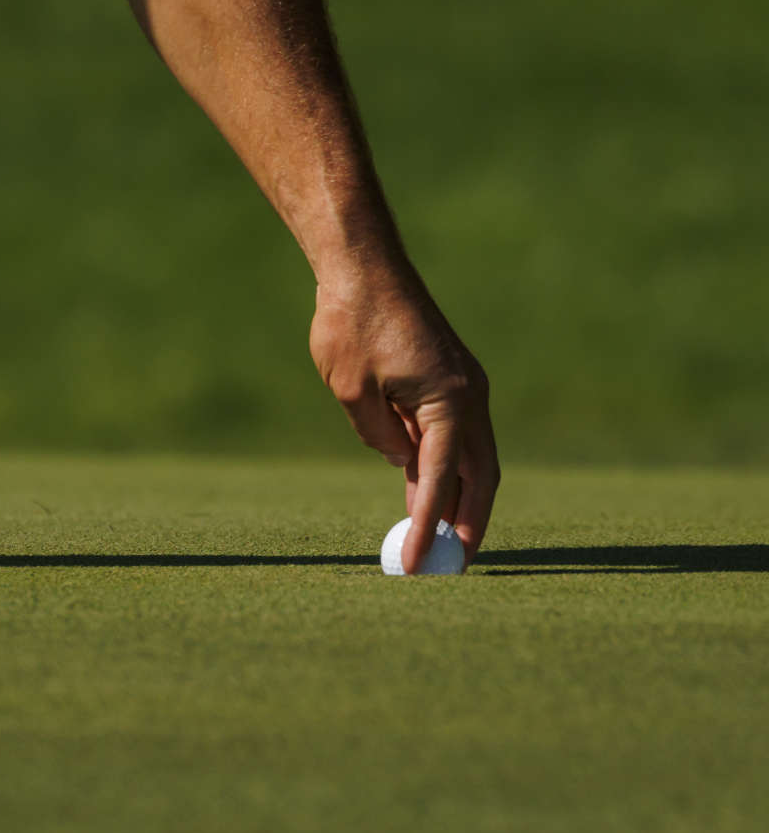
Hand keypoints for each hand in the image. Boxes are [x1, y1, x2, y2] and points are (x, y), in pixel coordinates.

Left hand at [309, 271, 500, 572]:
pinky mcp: (451, 382)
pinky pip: (454, 437)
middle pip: (479, 475)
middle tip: (454, 565)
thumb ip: (378, 435)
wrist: (364, 266)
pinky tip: (424, 495)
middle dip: (468, 522)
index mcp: (450, 402)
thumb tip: (403, 464)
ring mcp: (465, 388)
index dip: (429, 525)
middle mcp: (470, 397)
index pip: (442, 479)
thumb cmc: (352, 323)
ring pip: (471, 457)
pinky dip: (446, 469)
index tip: (418, 562)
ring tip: (441, 542)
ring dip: (459, 498)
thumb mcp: (352, 390)